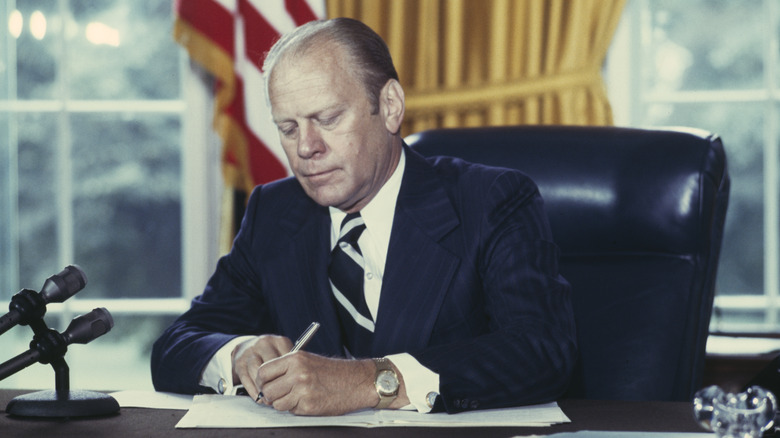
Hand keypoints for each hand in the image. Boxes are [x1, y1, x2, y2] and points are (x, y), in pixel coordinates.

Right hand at [231, 335, 292, 399]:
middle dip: (276, 385)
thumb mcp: (283, 354)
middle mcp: (264, 344)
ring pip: (258, 373)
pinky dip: (253, 391)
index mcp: (279, 341)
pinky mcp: (239, 363)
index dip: (289, 377)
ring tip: (269, 400)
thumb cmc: (270, 354)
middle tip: (280, 397)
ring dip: (264, 389)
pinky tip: (258, 397)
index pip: (287, 361)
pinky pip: (246, 379)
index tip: (292, 388)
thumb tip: (297, 384)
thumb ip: (291, 365)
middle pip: (272, 367)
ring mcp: (250, 352)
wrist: (245, 348)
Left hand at [256, 353, 383, 415]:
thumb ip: (286, 369)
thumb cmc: (333, 372)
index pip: (263, 371)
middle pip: (266, 389)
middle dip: (270, 395)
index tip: (266, 385)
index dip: (262, 381)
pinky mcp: (308, 405)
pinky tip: (307, 401)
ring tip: (296, 397)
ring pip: (276, 403)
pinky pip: (290, 411)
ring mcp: (303, 390)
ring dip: (283, 403)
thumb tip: (264, 383)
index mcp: (295, 359)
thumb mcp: (308, 360)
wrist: (357, 381)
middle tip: (279, 395)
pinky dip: (295, 409)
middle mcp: (297, 373)